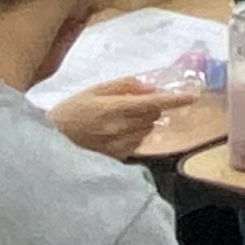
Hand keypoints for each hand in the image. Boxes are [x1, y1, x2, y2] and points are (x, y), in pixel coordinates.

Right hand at [48, 78, 178, 157]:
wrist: (52, 139)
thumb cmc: (73, 109)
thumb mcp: (95, 90)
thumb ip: (124, 86)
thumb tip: (150, 87)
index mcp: (113, 108)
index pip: (152, 103)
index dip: (174, 100)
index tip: (192, 96)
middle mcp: (119, 129)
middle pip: (153, 115)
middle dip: (152, 106)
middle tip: (134, 102)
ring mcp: (119, 145)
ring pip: (148, 129)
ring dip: (143, 121)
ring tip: (121, 118)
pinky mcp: (117, 157)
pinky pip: (138, 142)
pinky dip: (135, 134)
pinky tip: (117, 131)